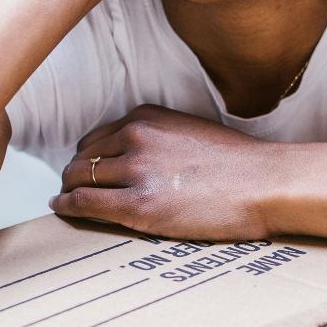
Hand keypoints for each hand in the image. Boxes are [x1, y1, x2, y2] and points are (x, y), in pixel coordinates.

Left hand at [48, 104, 282, 240]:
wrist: (265, 183)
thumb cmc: (238, 165)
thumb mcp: (190, 132)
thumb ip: (159, 138)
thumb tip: (135, 157)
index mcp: (147, 117)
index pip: (98, 135)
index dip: (88, 155)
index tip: (87, 168)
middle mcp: (135, 137)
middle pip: (83, 155)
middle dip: (76, 172)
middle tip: (74, 187)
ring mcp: (136, 171)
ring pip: (78, 177)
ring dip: (69, 188)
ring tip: (68, 199)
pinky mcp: (138, 205)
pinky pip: (84, 202)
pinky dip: (67, 205)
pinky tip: (62, 208)